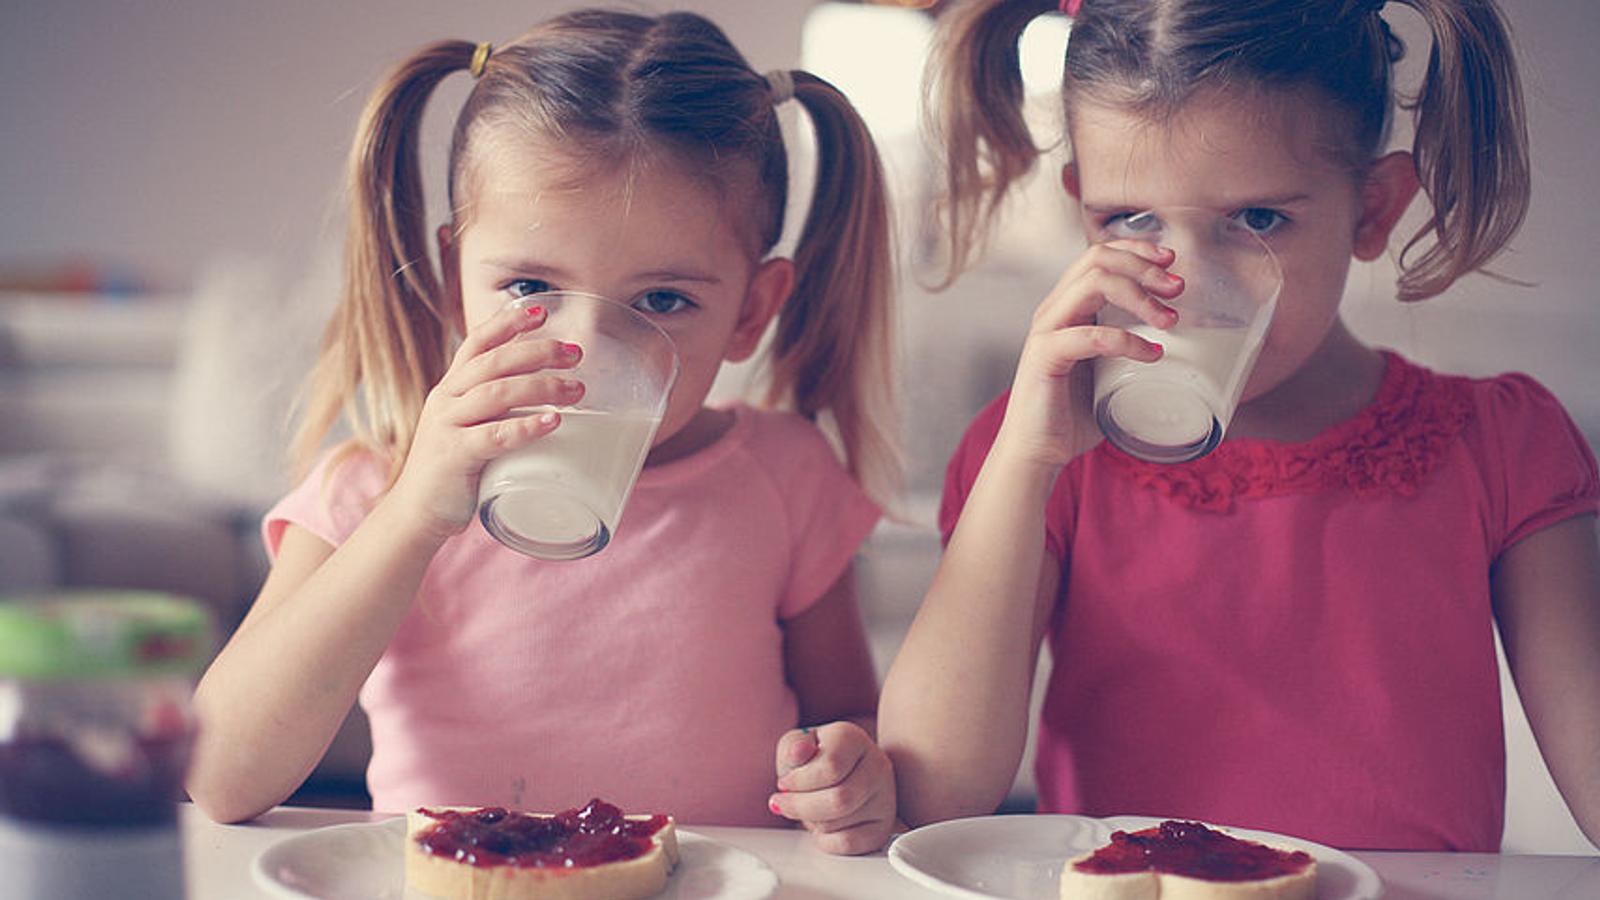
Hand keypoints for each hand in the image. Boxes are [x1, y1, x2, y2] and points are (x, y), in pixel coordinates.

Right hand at [387, 302, 583, 537]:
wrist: (414, 514)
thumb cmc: (452, 470)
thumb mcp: (468, 427)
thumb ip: (495, 410)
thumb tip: (549, 399)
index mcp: (451, 388)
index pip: (477, 343)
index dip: (508, 323)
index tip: (542, 311)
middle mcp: (446, 400)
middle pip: (494, 362)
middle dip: (538, 352)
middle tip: (576, 354)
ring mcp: (447, 426)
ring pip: (496, 393)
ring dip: (541, 386)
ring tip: (576, 390)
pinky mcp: (454, 456)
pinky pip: (493, 435)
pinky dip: (526, 427)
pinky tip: (552, 422)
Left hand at [768, 721, 898, 854]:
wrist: (837, 774)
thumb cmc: (813, 759)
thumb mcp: (795, 745)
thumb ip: (793, 748)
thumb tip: (798, 752)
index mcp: (853, 739)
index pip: (831, 767)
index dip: (799, 782)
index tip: (784, 783)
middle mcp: (877, 765)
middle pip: (839, 800)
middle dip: (801, 807)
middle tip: (784, 803)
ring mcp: (885, 798)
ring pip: (839, 823)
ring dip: (811, 821)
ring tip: (809, 808)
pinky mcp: (882, 826)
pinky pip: (847, 843)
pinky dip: (825, 840)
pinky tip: (821, 824)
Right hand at [994, 238, 1183, 466]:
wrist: (1038, 450)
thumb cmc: (1073, 413)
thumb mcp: (1109, 370)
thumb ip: (1131, 349)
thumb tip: (1185, 347)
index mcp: (1067, 307)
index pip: (1099, 255)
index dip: (1136, 250)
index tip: (1171, 262)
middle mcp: (1053, 311)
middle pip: (1098, 259)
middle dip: (1144, 267)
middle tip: (1178, 289)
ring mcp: (1046, 331)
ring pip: (1093, 283)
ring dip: (1139, 296)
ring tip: (1170, 321)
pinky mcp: (1045, 356)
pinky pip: (1090, 335)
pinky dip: (1127, 340)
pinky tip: (1152, 354)